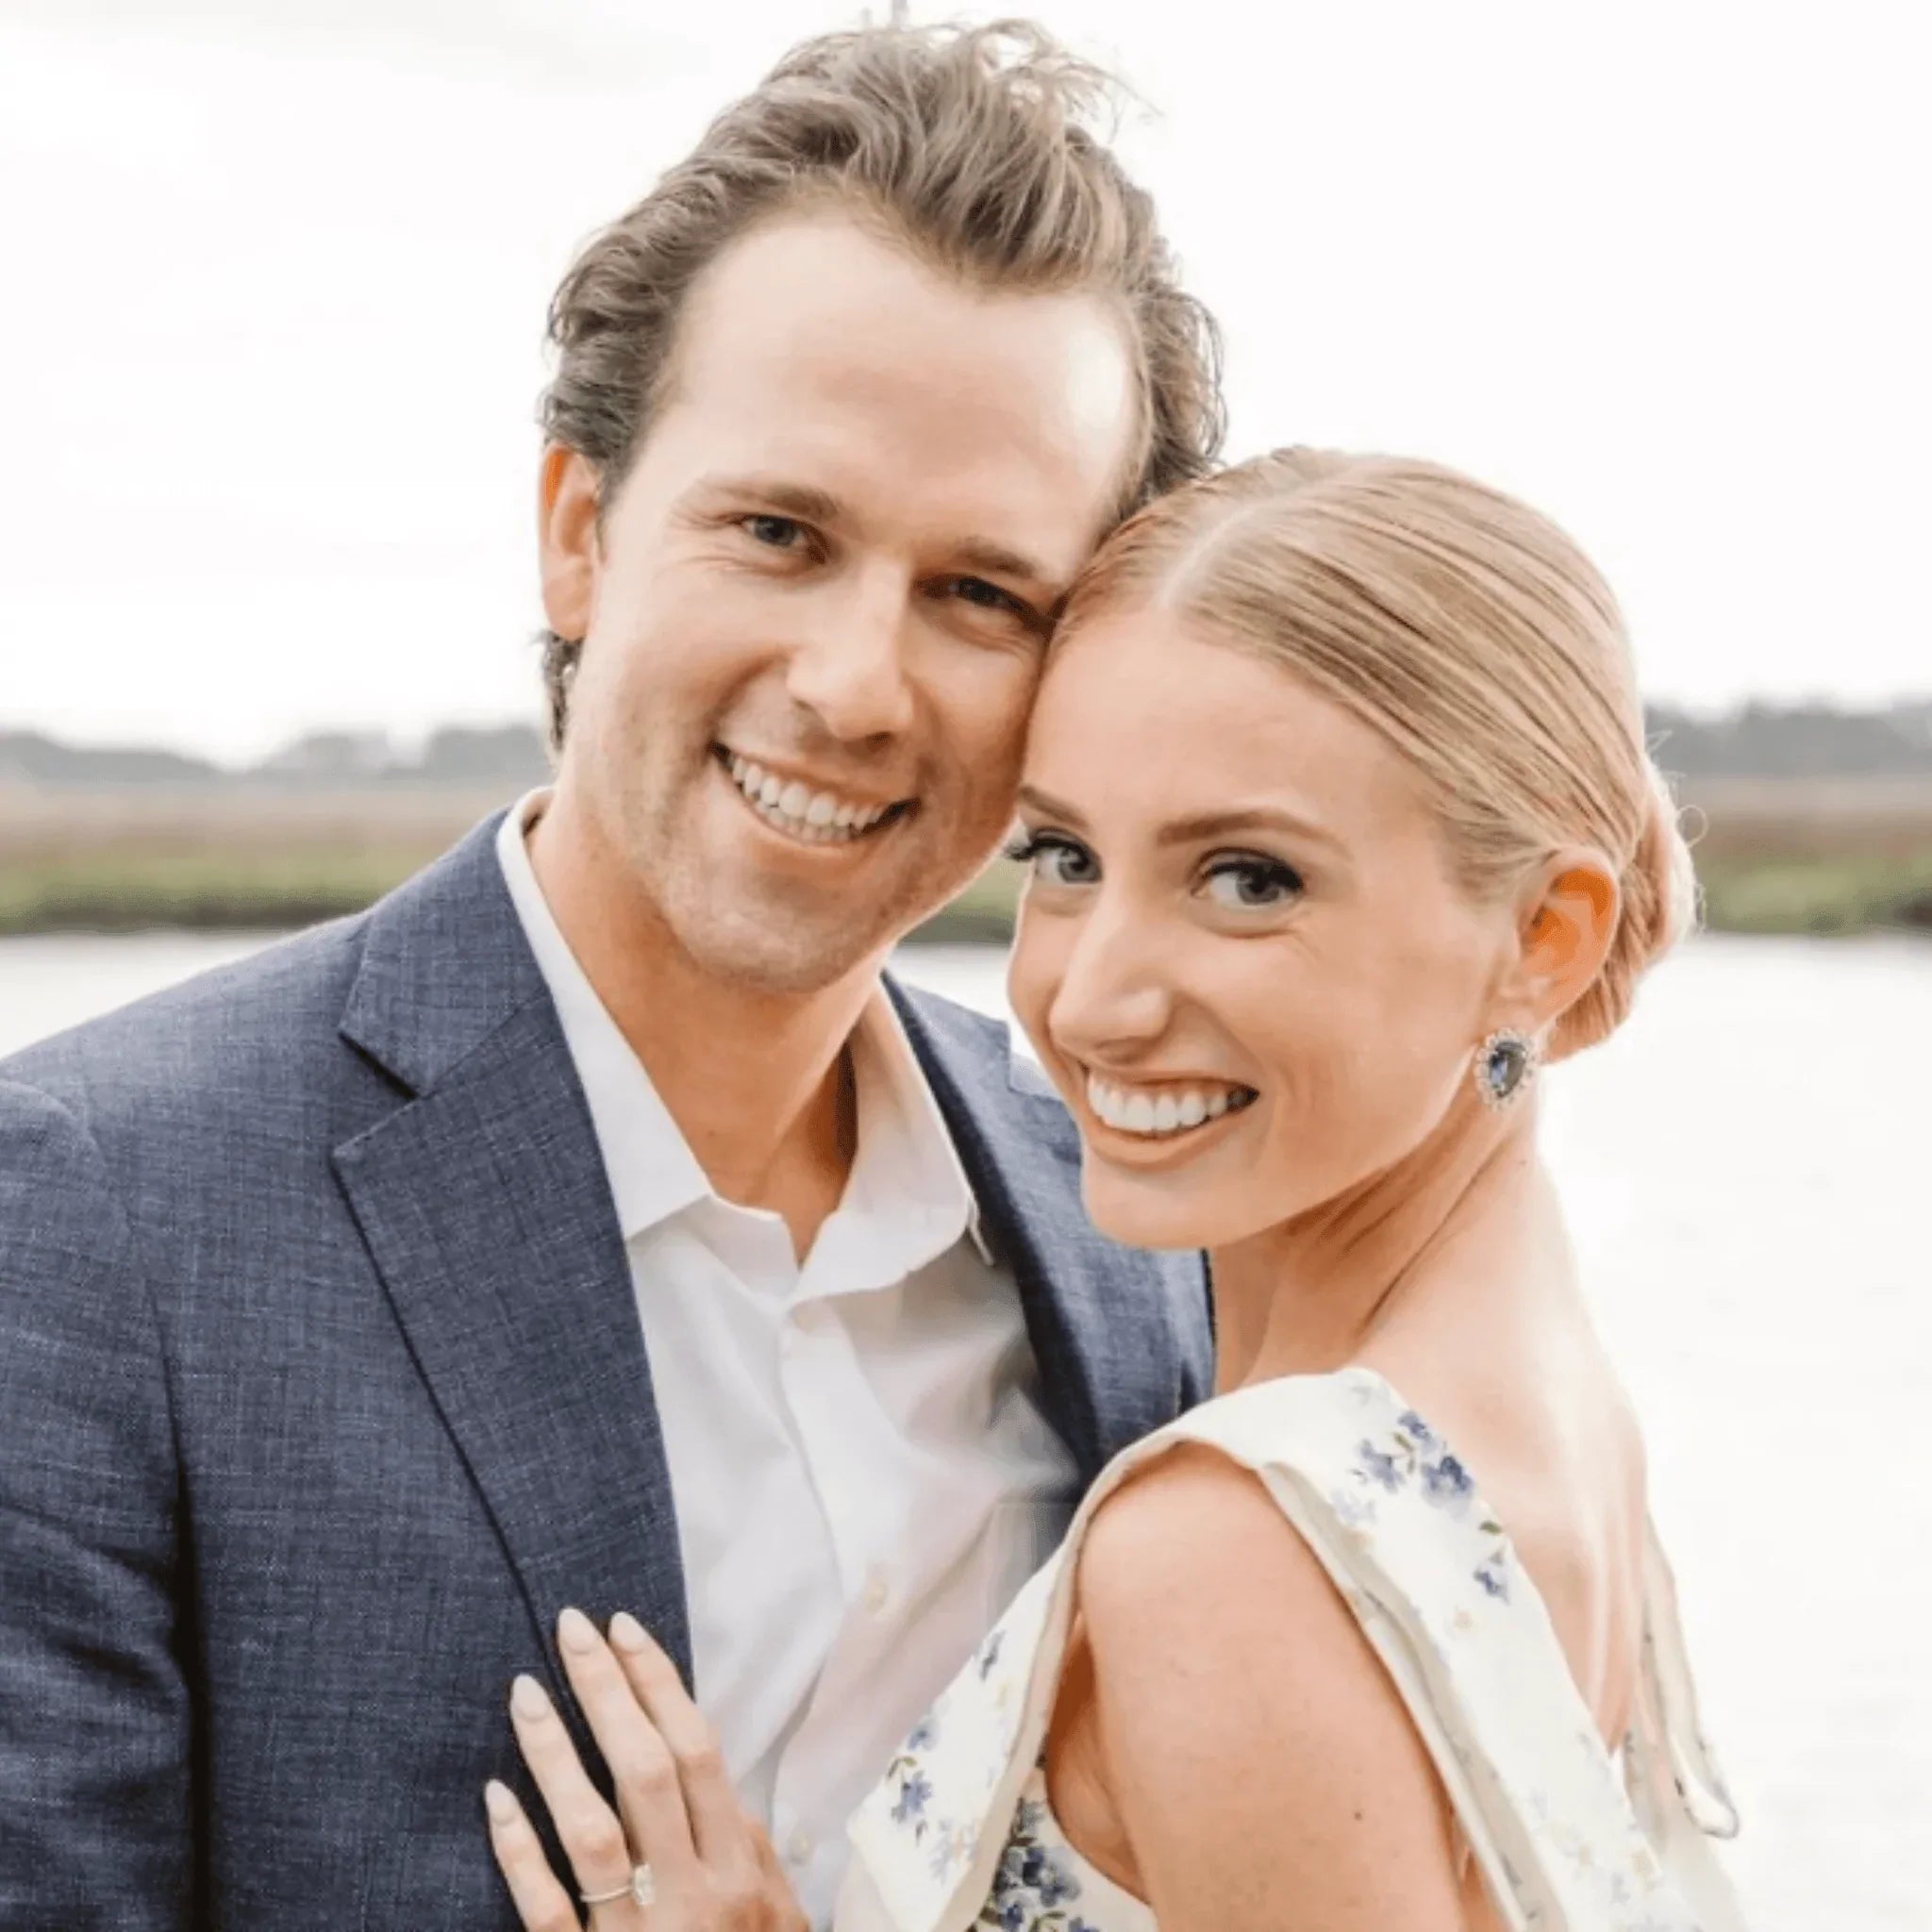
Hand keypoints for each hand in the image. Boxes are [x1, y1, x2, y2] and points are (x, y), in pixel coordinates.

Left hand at [486, 1607, 809, 1931]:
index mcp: (741, 1874)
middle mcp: (696, 1899)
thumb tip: (717, 1783)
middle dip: (608, 1693)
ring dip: (556, 1755)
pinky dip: (519, 1852)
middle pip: (648, 1773)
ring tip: (524, 1691)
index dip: (660, 1685)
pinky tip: (494, 1796)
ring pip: (592, 1832)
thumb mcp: (778, 1923)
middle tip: (569, 1627)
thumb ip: (750, 1853)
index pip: (699, 1753)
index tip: (623, 1626)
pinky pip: (546, 1912)